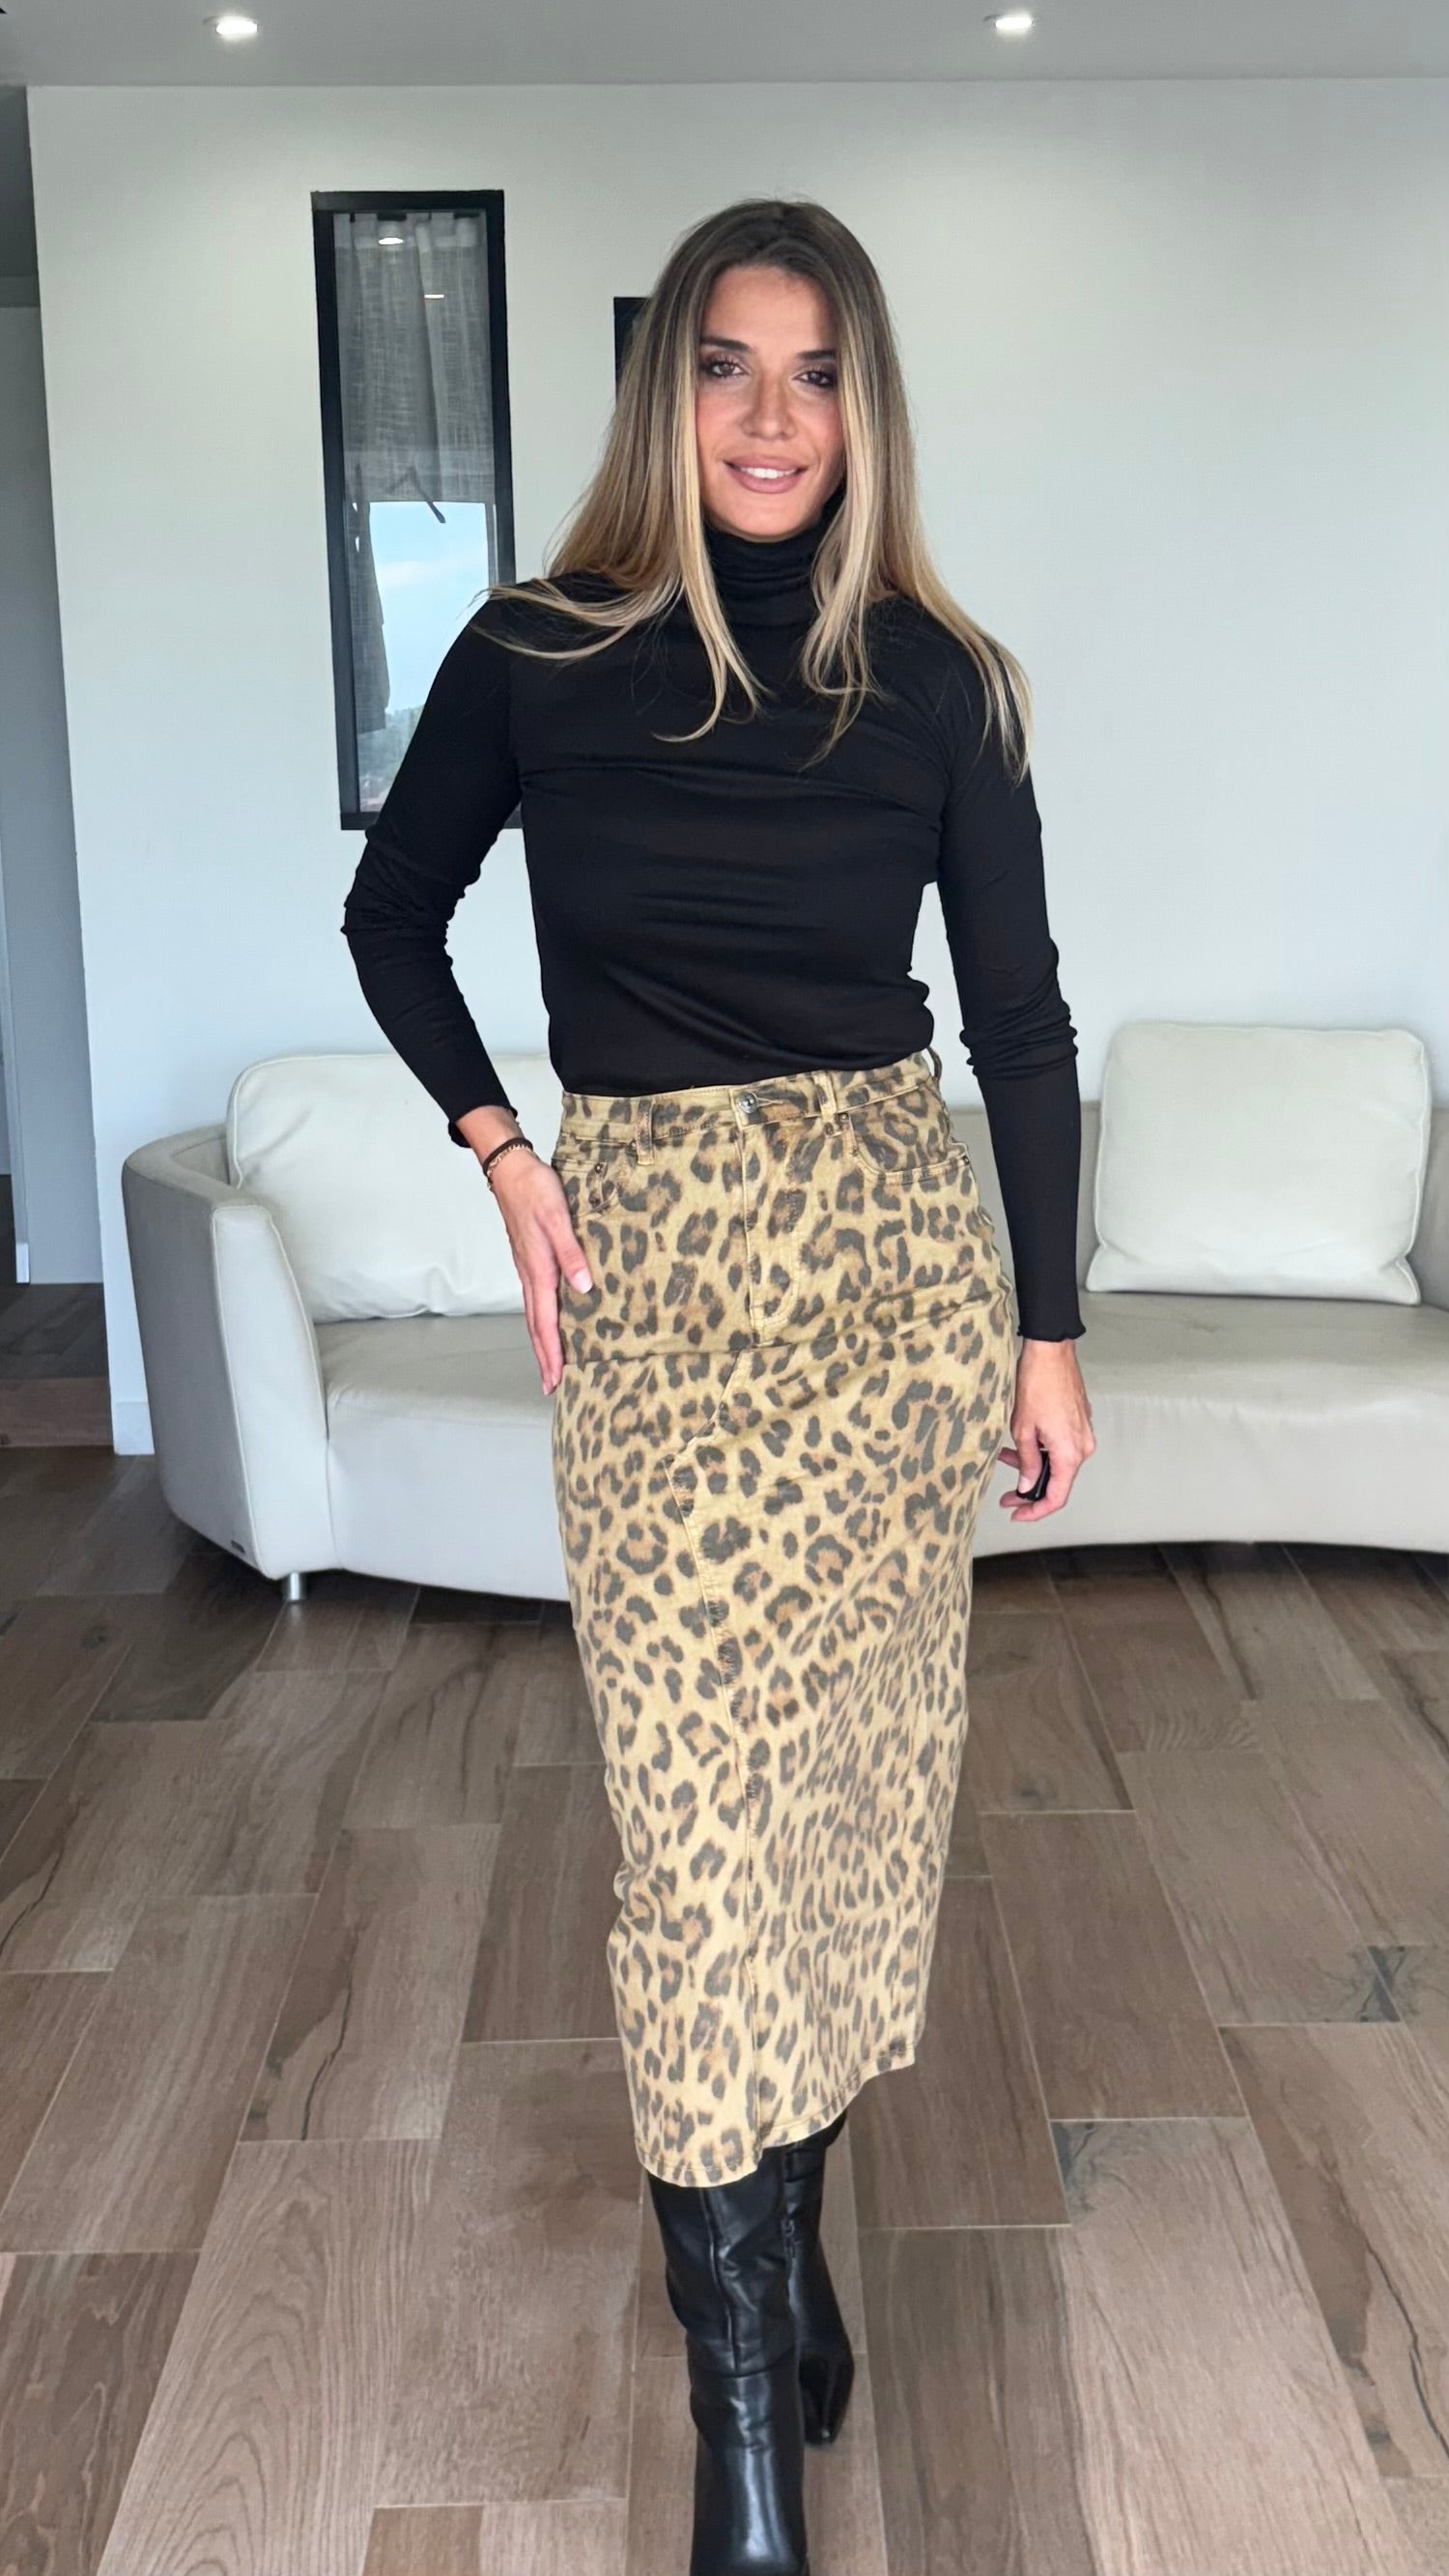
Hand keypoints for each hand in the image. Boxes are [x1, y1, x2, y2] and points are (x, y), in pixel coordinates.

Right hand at [484, 1149, 594, 1395]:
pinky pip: (535, 1298)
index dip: (552, 1352)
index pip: (545, 1321)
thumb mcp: (557, 1217)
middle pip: (536, 1325)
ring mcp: (527, 1267)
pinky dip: (541, 1319)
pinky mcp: (529, 1259)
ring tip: (550, 1364)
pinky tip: (549, 1322)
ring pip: (534, 1313)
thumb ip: (571, 1253)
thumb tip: (584, 1288)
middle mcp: (530, 1274)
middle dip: (544, 1357)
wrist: (510, 1168)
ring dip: (542, 1341)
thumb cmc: (535, 1189)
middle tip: (551, 1386)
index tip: (556, 1380)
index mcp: (538, 1269)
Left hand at [997, 1336, 1093, 1520]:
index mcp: (1070, 1454)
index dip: (1036, 1511)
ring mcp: (1083, 1434)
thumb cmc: (1037, 1384)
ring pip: (1057, 1463)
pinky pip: (1061, 1447)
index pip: (1056, 1497)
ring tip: (1005, 1459)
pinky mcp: (1079, 1423)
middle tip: (1007, 1496)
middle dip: (1030, 1490)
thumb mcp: (1022, 1429)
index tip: (1017, 1514)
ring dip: (1032, 1466)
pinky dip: (1042, 1451)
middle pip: (1057, 1482)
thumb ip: (1026, 1462)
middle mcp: (1082, 1447)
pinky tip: (1021, 1444)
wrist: (1051, 1352)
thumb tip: (1026, 1485)